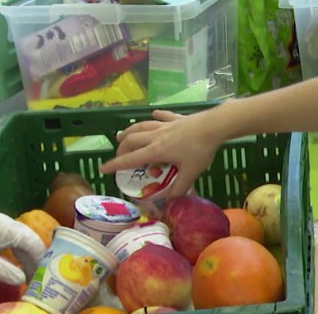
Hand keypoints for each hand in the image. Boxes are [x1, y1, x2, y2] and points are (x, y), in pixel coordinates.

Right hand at [98, 109, 220, 197]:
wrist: (214, 126)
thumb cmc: (201, 150)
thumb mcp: (190, 173)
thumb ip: (179, 188)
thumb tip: (170, 203)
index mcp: (156, 151)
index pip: (130, 159)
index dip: (114, 165)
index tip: (102, 169)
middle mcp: (155, 136)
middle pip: (131, 140)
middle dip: (121, 148)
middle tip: (119, 156)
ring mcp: (165, 124)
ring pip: (141, 126)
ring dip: (130, 130)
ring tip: (123, 135)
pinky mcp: (176, 117)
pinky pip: (162, 116)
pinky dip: (155, 116)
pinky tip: (153, 114)